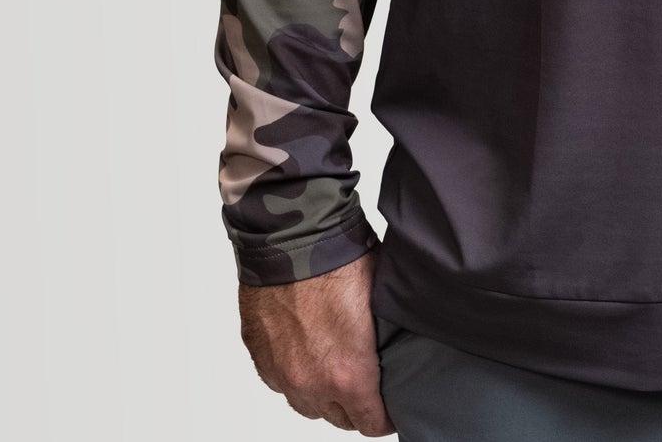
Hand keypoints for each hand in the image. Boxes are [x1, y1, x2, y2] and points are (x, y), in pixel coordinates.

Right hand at [238, 248, 393, 433]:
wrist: (291, 238)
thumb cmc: (340, 261)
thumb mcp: (382, 299)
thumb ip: (387, 336)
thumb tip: (402, 343)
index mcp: (349, 374)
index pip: (371, 423)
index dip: (385, 418)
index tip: (391, 408)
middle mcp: (311, 382)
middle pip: (338, 418)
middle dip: (355, 406)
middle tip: (368, 384)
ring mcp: (281, 371)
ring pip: (306, 405)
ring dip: (323, 394)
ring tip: (336, 370)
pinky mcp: (259, 355)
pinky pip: (280, 382)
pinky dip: (294, 375)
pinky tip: (307, 355)